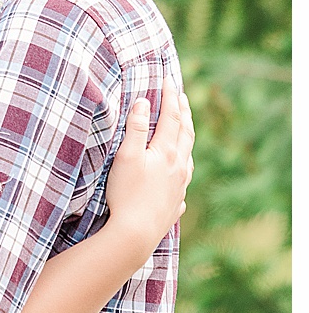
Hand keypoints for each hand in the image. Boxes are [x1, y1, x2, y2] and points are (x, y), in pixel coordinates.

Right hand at [104, 85, 193, 250]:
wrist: (135, 233)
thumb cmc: (126, 194)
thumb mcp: (125, 157)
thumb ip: (134, 129)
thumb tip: (143, 103)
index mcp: (166, 152)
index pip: (171, 117)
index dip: (170, 97)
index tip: (168, 79)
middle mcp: (179, 167)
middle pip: (185, 133)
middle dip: (183, 112)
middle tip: (182, 97)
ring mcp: (179, 186)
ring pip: (188, 157)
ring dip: (186, 139)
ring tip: (184, 130)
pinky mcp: (174, 204)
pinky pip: (183, 183)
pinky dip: (183, 171)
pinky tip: (180, 176)